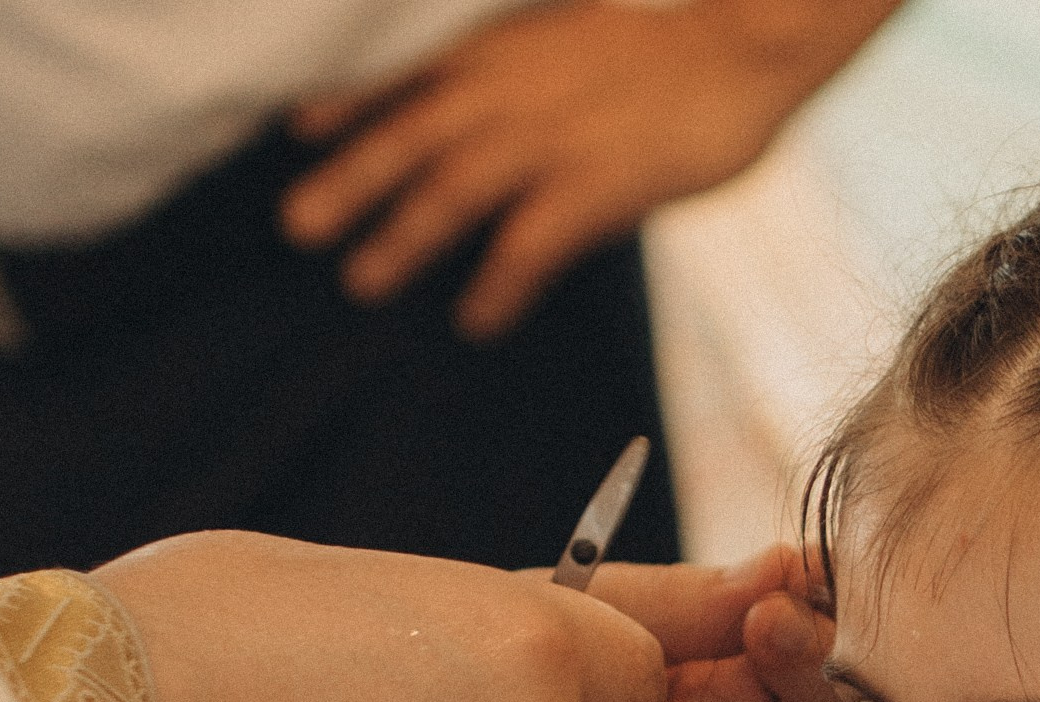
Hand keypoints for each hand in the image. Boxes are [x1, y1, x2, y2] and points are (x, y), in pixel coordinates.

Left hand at [280, 1, 879, 338]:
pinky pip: (529, 243)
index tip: (301, 130)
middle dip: (350, 180)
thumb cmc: (670, 53)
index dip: (351, 105)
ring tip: (363, 282)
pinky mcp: (596, 184)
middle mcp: (510, 91)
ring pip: (452, 189)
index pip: (410, 78)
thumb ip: (527, 77)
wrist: (742, 47)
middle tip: (296, 227)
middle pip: (410, 137)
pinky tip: (476, 320)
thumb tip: (493, 116)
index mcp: (503, 54)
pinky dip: (497, 284)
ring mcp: (550, 137)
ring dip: (403, 237)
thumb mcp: (576, 43)